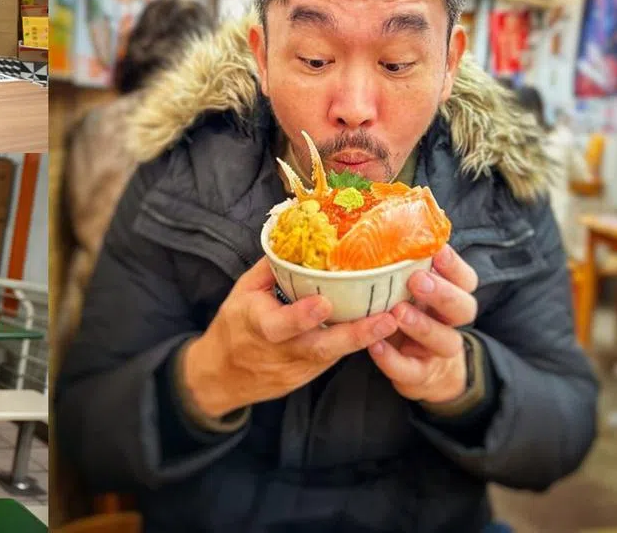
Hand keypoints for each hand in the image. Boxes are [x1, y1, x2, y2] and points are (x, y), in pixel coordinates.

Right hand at [182, 258, 397, 417]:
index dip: (302, 316)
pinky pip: (333, 358)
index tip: (325, 303)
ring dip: (364, 339)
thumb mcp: (241, 292)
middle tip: (387, 319)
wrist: (221, 375)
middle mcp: (279, 350)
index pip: (279, 325)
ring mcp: (296, 367)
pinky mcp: (307, 376)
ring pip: (333, 355)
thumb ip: (270, 270)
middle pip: (319, 347)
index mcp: (255, 324)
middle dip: (355, 335)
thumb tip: (299, 241)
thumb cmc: (232, 327)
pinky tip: (379, 330)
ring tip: (394, 322)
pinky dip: (355, 344)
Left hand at [369, 244, 478, 402]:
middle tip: (417, 280)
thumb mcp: (408, 290)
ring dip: (422, 326)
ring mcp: (437, 352)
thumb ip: (402, 266)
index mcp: (449, 297)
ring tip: (398, 313)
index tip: (437, 250)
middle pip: (463, 308)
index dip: (454, 266)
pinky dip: (393, 360)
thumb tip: (380, 222)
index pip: (466, 280)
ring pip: (444, 341)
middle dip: (442, 293)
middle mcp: (449, 323)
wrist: (420, 369)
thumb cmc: (408, 314)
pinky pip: (410, 370)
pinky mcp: (420, 375)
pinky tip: (375, 345)